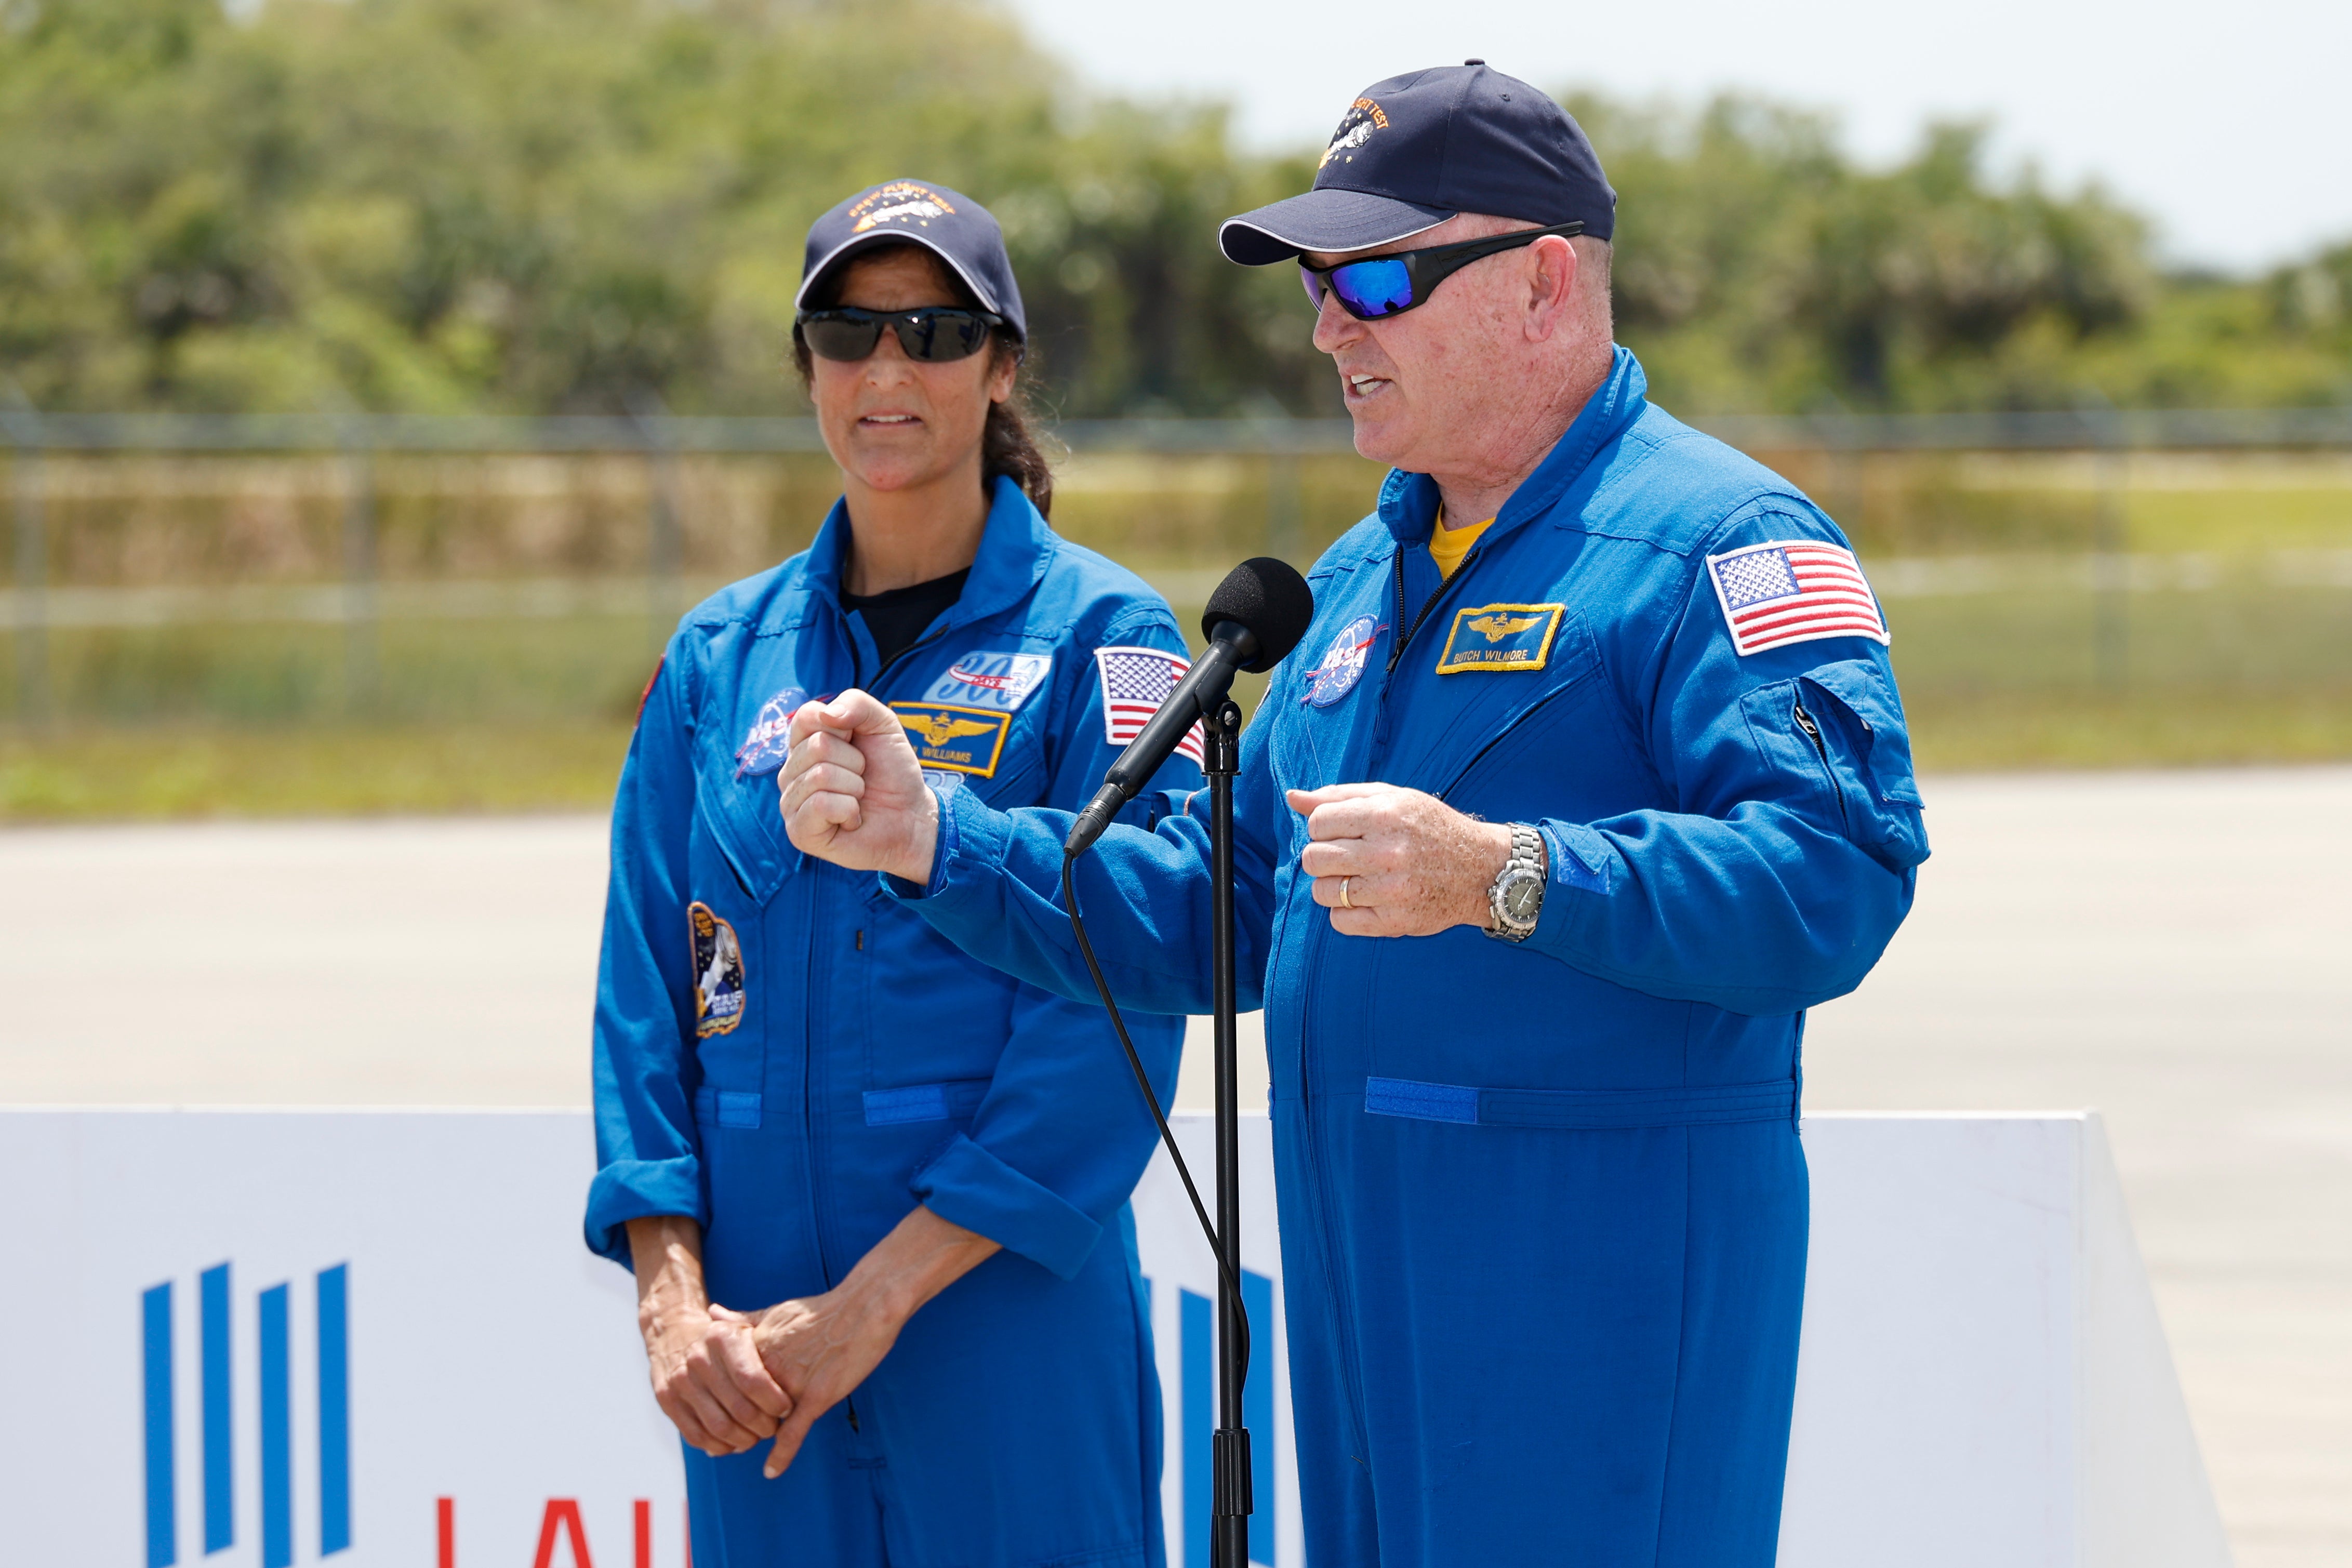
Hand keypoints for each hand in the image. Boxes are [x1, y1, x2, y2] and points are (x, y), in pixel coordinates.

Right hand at [641, 1299, 791, 1455]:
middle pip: (739, 1410)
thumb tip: (798, 1370)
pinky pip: (697, 1436)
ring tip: (756, 1436)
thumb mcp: (744, 1329)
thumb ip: (770, 1345)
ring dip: (744, 1440)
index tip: (787, 1408)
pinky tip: (734, 1442)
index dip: (774, 1401)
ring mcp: (680, 1381)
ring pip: (720, 1428)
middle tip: (774, 1428)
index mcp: (721, 1338)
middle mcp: (698, 1358)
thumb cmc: (724, 1339)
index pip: (753, 1380)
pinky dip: (720, 1446)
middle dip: (764, 1426)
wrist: (673, 1334)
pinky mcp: (667, 1401)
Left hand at [737, 1287, 905, 1477]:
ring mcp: (791, 1383)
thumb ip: (742, 1319)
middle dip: (739, 1422)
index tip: (719, 1411)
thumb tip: (711, 1313)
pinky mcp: (816, 1397)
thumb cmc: (822, 1310)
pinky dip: (780, 1455)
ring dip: (757, 1436)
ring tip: (750, 1444)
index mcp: (755, 1346)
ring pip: (764, 1422)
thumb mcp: (775, 1312)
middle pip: (742, 1406)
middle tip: (734, 1436)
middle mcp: (768, 1366)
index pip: (727, 1383)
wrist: (864, 1309)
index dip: (724, 1400)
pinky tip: (771, 1471)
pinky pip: (793, 1433)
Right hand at [779, 690, 939, 883]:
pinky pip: (820, 805)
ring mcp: (791, 802)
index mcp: (804, 743)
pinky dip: (849, 810)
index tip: (858, 745)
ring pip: (821, 776)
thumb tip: (827, 714)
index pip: (806, 715)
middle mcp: (791, 771)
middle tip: (862, 777)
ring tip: (858, 798)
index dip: (844, 727)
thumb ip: (857, 703)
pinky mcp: (799, 831)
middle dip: (855, 761)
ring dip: (854, 787)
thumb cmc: (892, 771)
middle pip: (818, 746)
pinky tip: (851, 820)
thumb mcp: (883, 725)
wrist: (911, 816)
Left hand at [1288, 783, 1512, 937]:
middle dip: (1323, 856)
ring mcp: (1390, 891)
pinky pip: (1340, 921)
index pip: (1317, 823)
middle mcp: (1387, 853)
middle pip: (1314, 859)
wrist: (1481, 869)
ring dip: (1332, 885)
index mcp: (1384, 815)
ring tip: (1357, 878)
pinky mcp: (1394, 922)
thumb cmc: (1430, 828)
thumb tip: (1292, 798)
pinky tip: (1366, 899)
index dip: (1322, 827)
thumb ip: (1340, 796)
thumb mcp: (1392, 799)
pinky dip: (1345, 912)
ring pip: (1323, 892)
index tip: (1341, 831)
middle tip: (1346, 856)